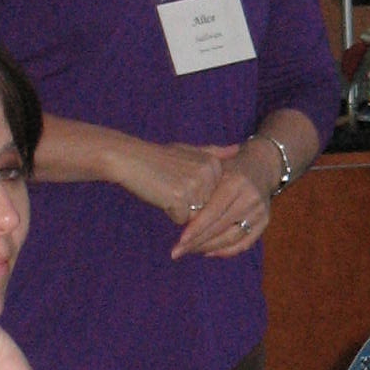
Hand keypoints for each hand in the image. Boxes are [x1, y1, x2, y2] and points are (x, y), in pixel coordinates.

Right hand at [109, 137, 234, 226]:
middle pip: (206, 208)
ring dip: (179, 209)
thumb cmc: (159, 158)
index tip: (181, 180)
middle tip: (172, 184)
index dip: (196, 194)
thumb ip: (215, 153)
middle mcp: (208, 174)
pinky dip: (169, 212)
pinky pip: (180, 219)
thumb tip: (238, 149)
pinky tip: (161, 194)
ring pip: (195, 216)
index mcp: (213, 164)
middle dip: (189, 204)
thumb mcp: (190, 150)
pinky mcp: (180, 198)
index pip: (214, 196)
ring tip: (167, 188)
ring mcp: (195, 186)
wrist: (131, 159)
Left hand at [172, 142, 276, 261]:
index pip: (213, 212)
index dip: (196, 229)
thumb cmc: (229, 166)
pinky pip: (244, 243)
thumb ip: (199, 185)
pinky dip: (226, 251)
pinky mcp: (265, 221)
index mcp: (236, 183)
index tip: (180, 241)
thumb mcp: (214, 167)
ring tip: (189, 251)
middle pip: (221, 228)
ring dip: (209, 248)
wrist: (261, 165)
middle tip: (177, 252)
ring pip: (232, 238)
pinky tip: (208, 252)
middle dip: (197, 242)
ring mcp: (259, 211)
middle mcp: (250, 198)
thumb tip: (177, 207)